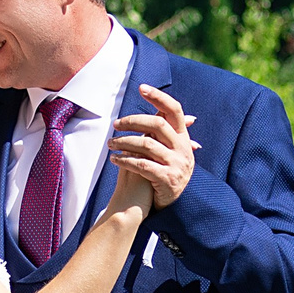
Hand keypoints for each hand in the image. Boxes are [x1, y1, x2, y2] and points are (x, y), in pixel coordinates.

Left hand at [109, 84, 194, 208]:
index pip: (174, 110)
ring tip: (110, 144)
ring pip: (147, 145)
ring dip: (124, 142)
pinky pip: (142, 165)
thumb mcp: (172, 149)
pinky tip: (114, 159)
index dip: (159, 97)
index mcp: (183, 137)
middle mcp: (183, 149)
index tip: (141, 88)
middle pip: (157, 124)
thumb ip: (165, 130)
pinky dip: (125, 160)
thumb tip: (159, 106)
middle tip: (116, 125)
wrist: (176, 205)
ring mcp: (176, 165)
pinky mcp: (167, 180)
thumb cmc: (168, 171)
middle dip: (133, 122)